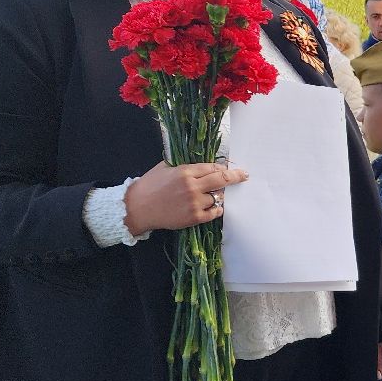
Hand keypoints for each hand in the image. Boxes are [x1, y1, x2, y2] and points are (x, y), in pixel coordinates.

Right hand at [123, 161, 248, 236]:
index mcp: (185, 172)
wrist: (137, 208)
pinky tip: (214, 206)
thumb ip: (184, 165)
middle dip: (236, 176)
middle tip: (244, 175)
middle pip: (222, 179)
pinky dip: (217, 209)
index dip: (223, 167)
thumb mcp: (165, 168)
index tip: (230, 168)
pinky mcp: (194, 217)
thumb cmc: (150, 185)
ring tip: (214, 195)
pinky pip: (215, 212)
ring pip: (218, 197)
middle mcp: (193, 186)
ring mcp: (195, 203)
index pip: (213, 167)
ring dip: (219, 195)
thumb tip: (202, 163)